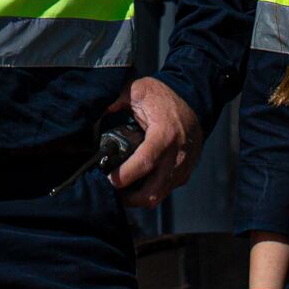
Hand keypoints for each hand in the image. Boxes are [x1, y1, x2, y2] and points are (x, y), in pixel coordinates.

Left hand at [106, 77, 201, 207]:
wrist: (195, 103)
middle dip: (130, 198)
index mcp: (165, 134)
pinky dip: (150, 192)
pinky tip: (136, 184)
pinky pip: (165, 191)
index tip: (108, 179)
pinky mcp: (185, 174)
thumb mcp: (138, 89)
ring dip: (139, 198)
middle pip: (153, 191)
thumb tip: (93, 115)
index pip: (145, 162)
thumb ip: (116, 99)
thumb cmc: (162, 97)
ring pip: (159, 195)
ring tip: (121, 190)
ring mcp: (183, 167)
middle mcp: (177, 155)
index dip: (125, 175)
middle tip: (111, 191)